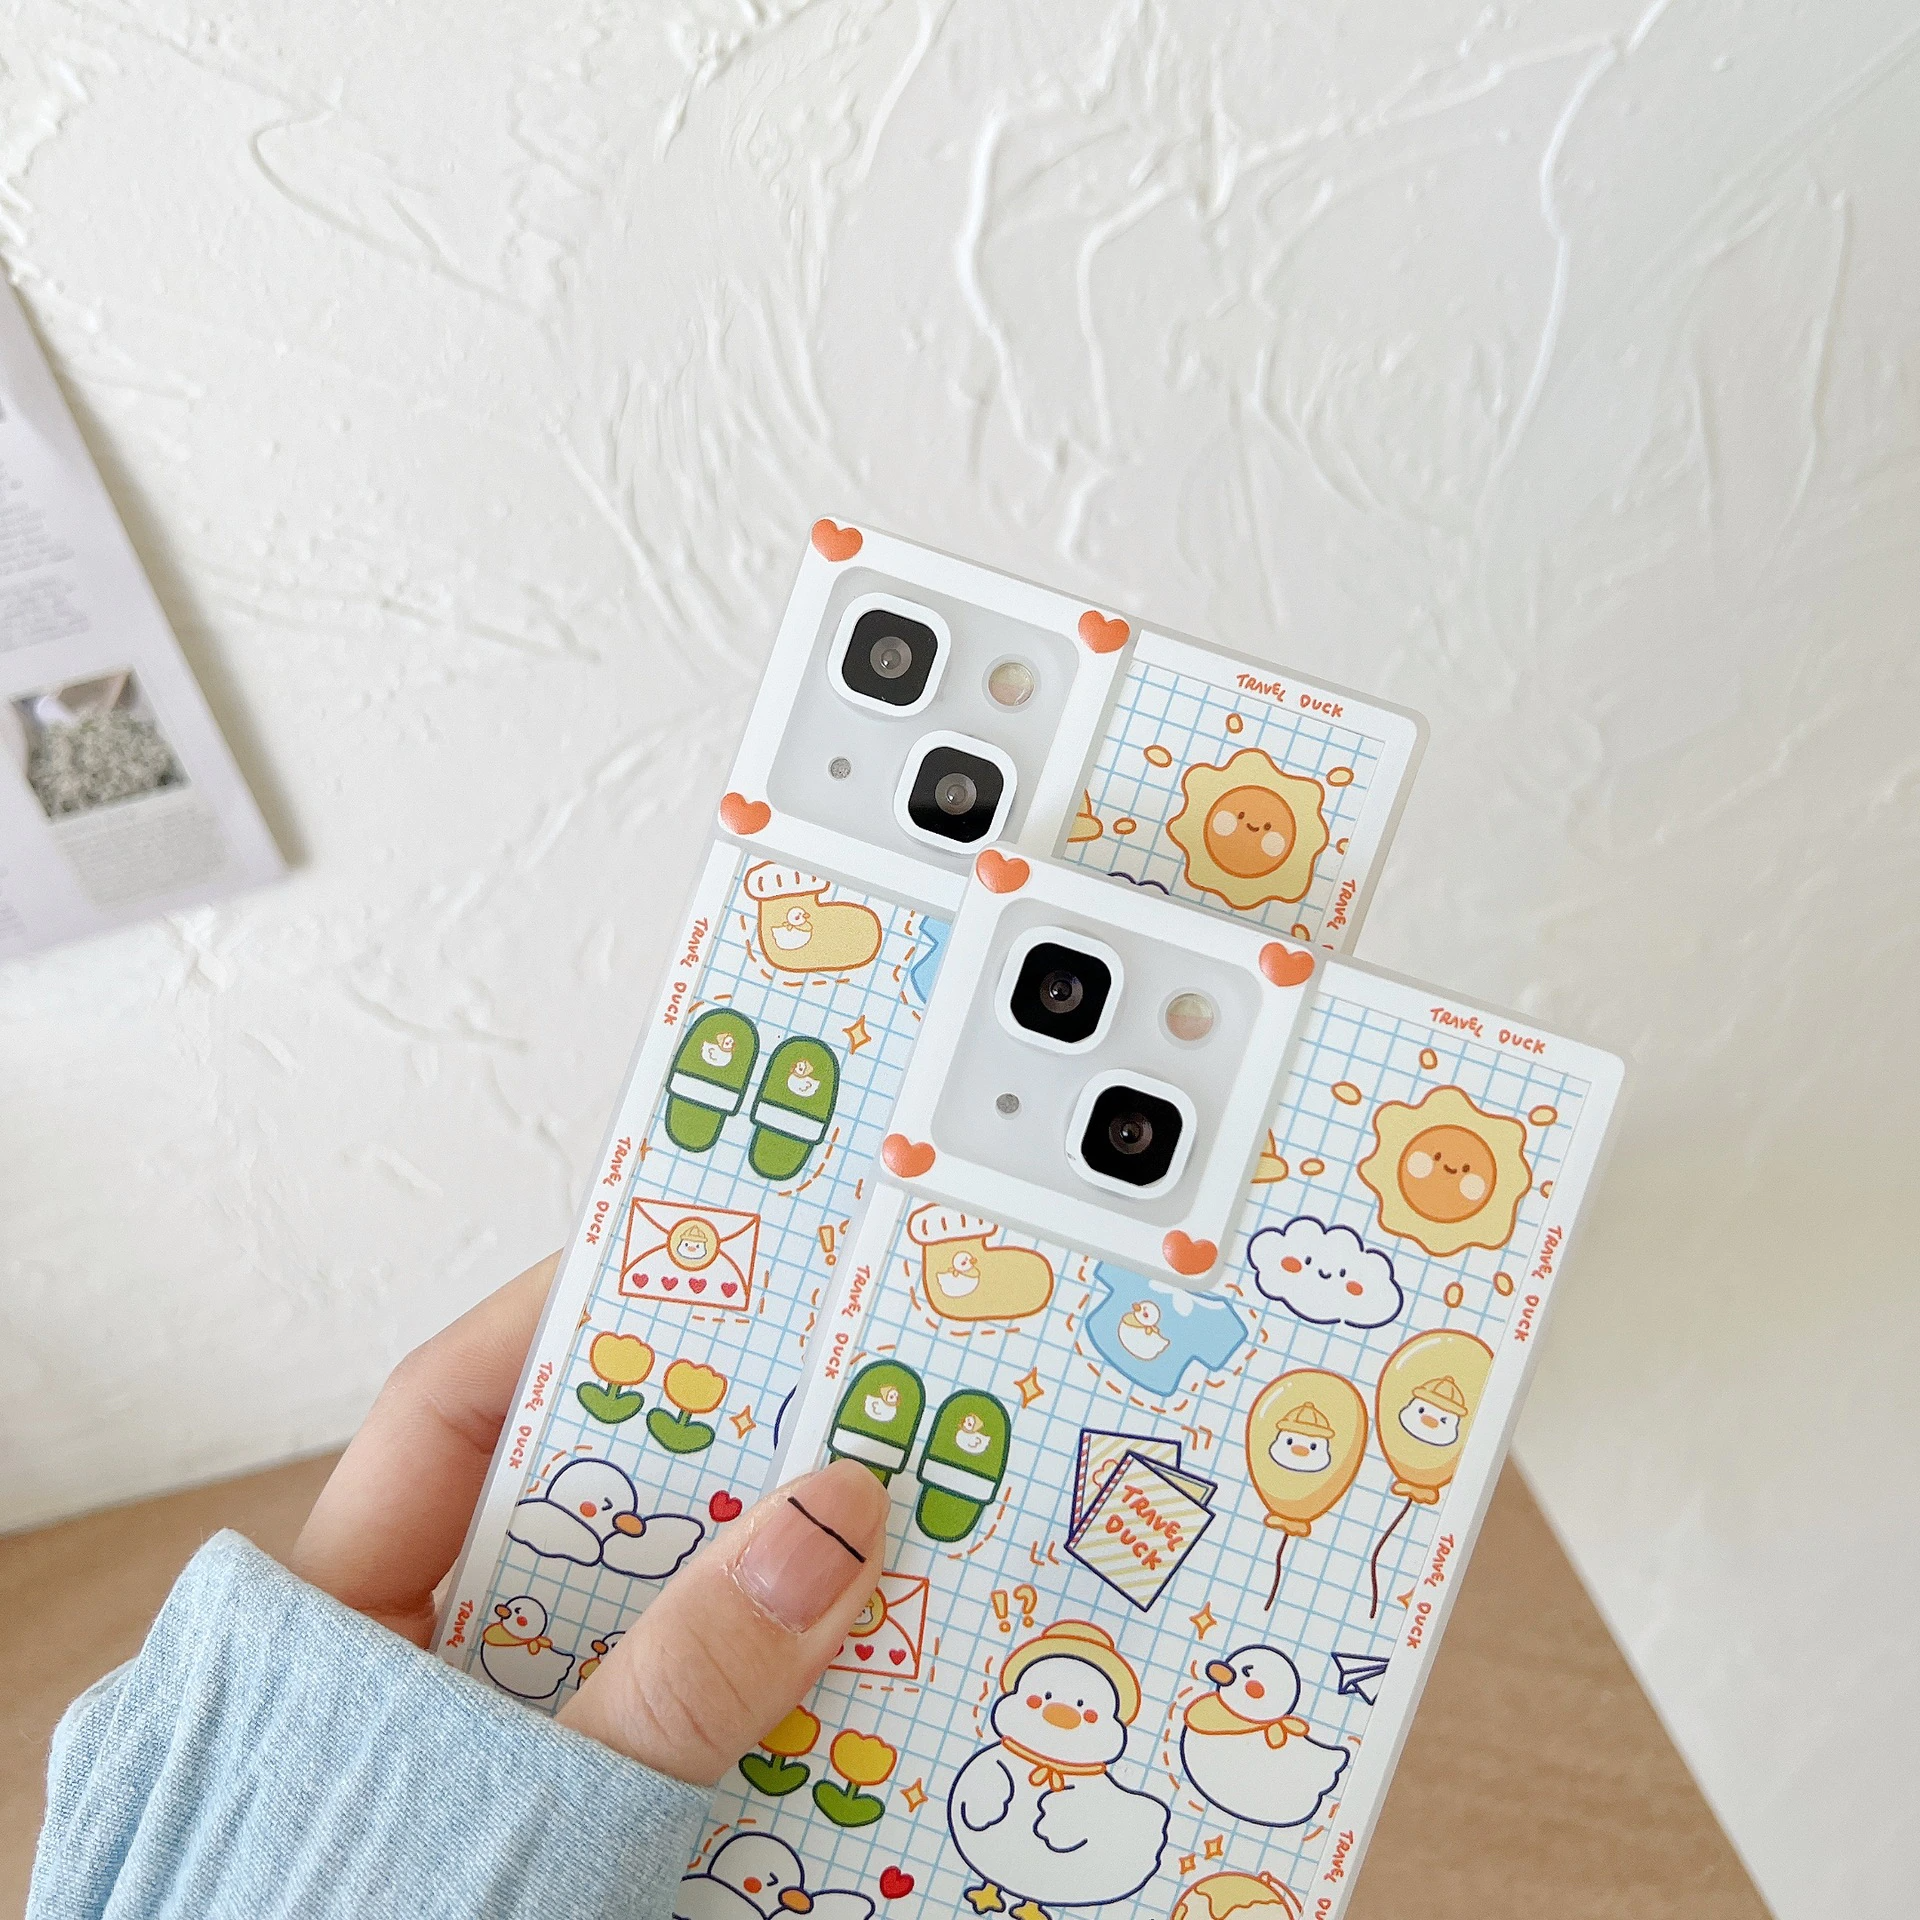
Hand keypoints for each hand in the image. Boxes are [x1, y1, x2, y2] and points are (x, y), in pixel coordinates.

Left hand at [289, 1253, 888, 1785]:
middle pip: (581, 1518)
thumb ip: (674, 1686)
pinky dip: (772, 1706)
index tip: (680, 1252)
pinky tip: (863, 1686)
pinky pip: (694, 1734)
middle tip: (836, 1390)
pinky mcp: (582, 1828)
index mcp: (338, 1633)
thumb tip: (833, 1517)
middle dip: (711, 1463)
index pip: (444, 1418)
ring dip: (762, 1597)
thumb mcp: (529, 1818)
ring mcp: (508, 1755)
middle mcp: (424, 1676)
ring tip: (882, 1537)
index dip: (559, 1323)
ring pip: (652, 1628)